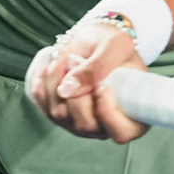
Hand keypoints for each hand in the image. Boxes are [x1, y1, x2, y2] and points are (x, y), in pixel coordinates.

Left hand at [24, 22, 149, 143]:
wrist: (97, 41)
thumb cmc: (115, 46)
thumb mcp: (115, 47)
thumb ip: (98, 67)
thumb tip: (67, 89)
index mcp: (132, 114)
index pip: (121, 132)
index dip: (108, 114)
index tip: (102, 87)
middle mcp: (107, 125)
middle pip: (85, 124)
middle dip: (76, 90)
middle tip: (77, 61)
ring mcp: (83, 123)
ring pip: (60, 115)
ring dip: (55, 82)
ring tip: (64, 57)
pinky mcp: (62, 116)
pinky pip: (45, 108)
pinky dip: (41, 87)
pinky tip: (47, 69)